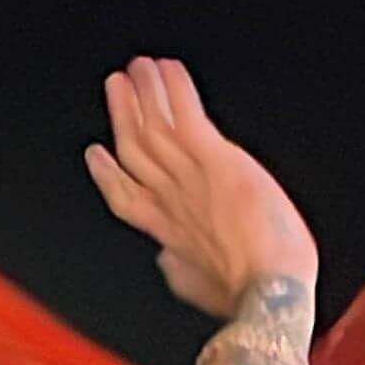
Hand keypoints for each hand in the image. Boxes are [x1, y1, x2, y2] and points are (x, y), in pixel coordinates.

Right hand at [82, 57, 314, 314]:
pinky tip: (168, 68)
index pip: (125, 196)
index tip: (95, 152)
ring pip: (155, 127)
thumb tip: (167, 260)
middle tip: (116, 86)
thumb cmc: (248, 296)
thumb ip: (181, 271)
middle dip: (124, 115)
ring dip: (146, 93)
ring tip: (139, 67)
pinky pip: (187, 117)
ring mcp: (191, 178)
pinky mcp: (217, 161)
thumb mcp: (203, 289)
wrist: (268, 295)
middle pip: (134, 149)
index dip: (106, 173)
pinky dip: (175, 91)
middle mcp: (171, 199)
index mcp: (168, 232)